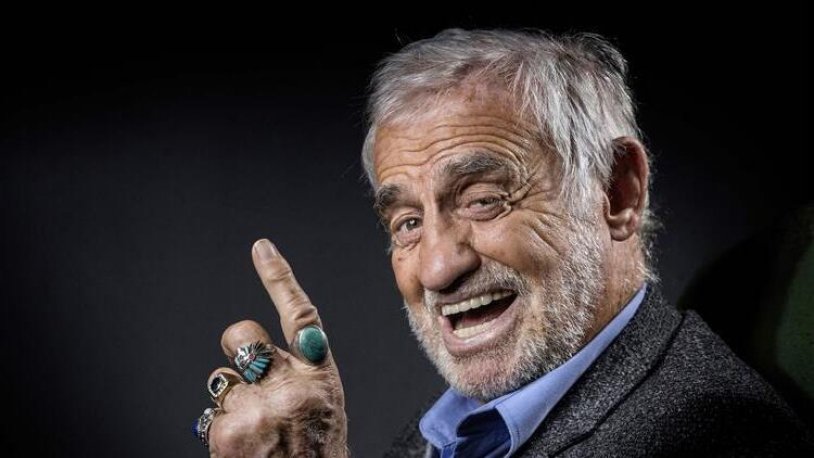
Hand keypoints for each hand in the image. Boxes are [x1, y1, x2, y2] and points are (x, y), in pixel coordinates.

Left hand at [203, 239, 347, 456]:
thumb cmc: (316, 453)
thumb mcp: (323, 407)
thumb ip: (299, 375)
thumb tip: (264, 357)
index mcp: (319, 376)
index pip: (301, 315)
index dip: (279, 278)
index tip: (261, 248)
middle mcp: (289, 385)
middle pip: (241, 335)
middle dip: (238, 347)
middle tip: (248, 374)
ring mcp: (257, 407)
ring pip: (221, 379)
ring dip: (232, 398)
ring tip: (255, 430)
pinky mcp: (228, 429)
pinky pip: (213, 413)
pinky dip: (225, 429)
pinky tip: (245, 449)